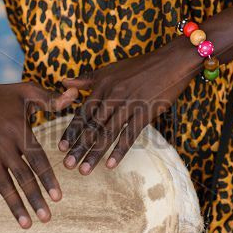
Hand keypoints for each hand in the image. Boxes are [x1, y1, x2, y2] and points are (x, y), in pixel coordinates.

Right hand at [0, 78, 77, 227]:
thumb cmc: (1, 95)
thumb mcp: (26, 91)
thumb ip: (50, 99)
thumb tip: (74, 95)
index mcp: (19, 131)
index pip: (37, 159)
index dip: (47, 178)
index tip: (58, 197)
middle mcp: (3, 146)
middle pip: (22, 177)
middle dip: (35, 199)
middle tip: (47, 218)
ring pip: (3, 186)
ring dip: (15, 206)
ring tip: (27, 224)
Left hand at [58, 40, 200, 174]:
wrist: (171, 62)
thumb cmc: (140, 66)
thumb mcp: (110, 69)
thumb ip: (86, 79)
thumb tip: (63, 82)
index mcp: (102, 86)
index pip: (83, 112)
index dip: (72, 131)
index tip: (61, 147)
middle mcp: (113, 96)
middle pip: (93, 126)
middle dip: (79, 147)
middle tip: (67, 165)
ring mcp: (129, 104)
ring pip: (108, 133)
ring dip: (95, 154)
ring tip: (84, 170)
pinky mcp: (146, 112)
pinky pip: (130, 134)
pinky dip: (119, 150)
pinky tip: (110, 165)